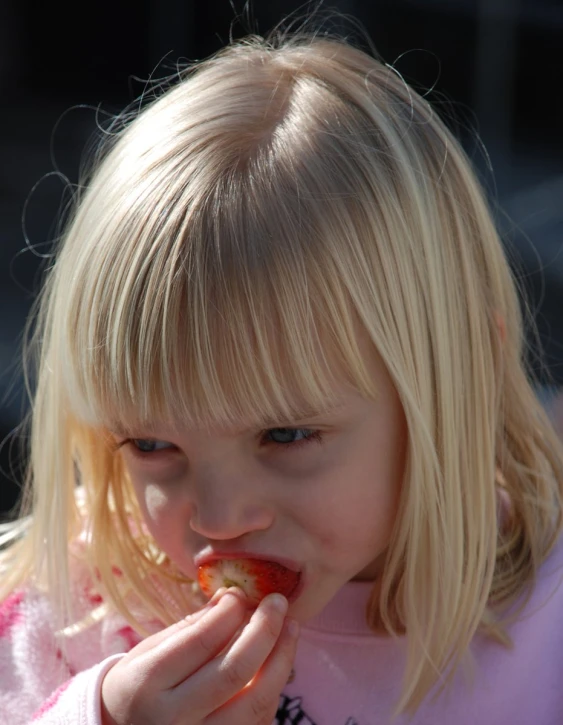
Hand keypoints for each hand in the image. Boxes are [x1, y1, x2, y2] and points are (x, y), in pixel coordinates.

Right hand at [100, 587, 298, 724]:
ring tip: (291, 627)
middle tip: (278, 601)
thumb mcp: (149, 652)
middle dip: (265, 630)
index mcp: (147, 685)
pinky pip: (259, 721)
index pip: (201, 642)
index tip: (242, 593)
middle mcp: (173, 720)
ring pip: (256, 702)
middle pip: (234, 671)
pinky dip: (273, 687)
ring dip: (281, 660)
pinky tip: (277, 661)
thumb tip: (231, 595)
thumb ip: (191, 627)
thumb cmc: (138, 686)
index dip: (229, 612)